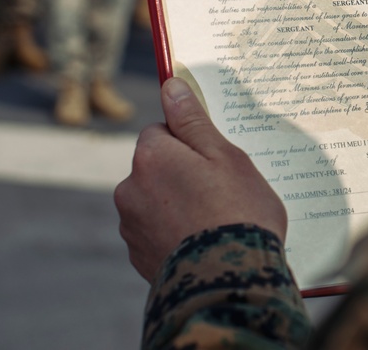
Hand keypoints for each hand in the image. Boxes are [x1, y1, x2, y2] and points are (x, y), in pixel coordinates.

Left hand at [114, 77, 288, 283]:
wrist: (228, 280)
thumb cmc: (237, 210)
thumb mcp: (225, 157)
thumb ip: (193, 121)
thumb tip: (170, 86)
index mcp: (151, 157)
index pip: (160, 131)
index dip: (190, 141)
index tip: (215, 158)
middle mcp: (130, 188)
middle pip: (156, 166)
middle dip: (181, 172)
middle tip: (221, 190)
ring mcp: (131, 226)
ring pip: (155, 199)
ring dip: (176, 203)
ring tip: (215, 220)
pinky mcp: (138, 257)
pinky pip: (156, 232)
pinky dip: (174, 232)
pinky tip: (203, 241)